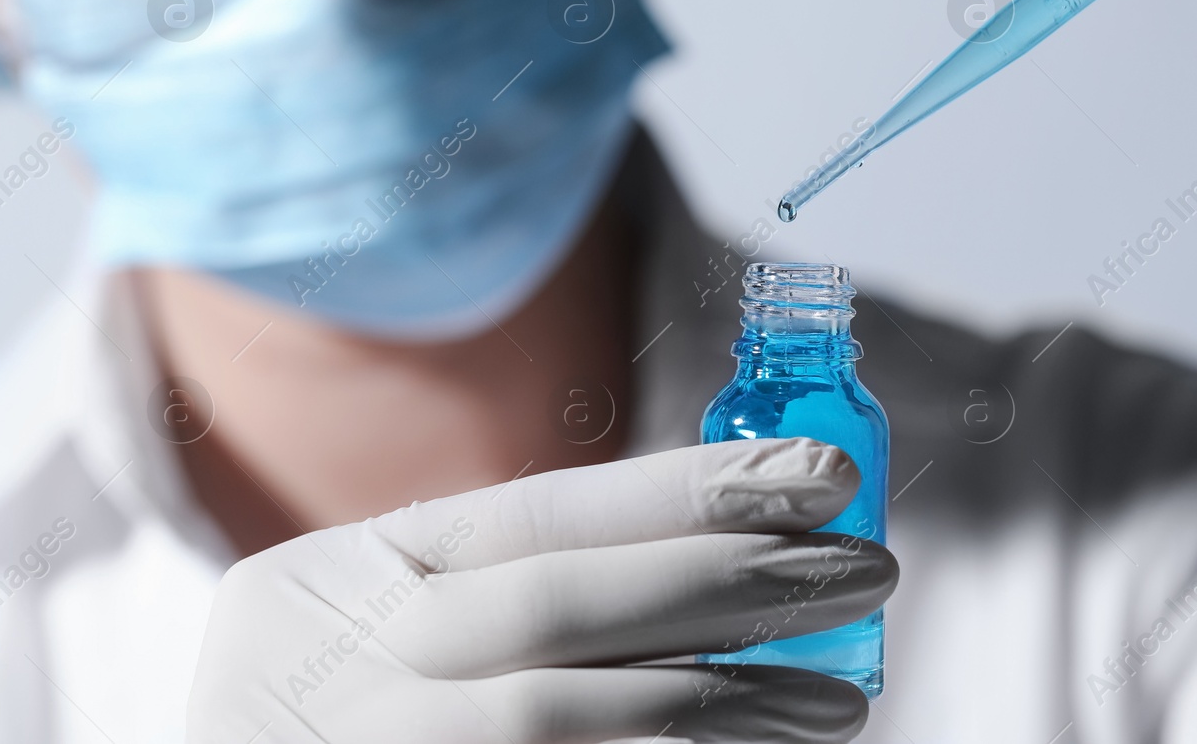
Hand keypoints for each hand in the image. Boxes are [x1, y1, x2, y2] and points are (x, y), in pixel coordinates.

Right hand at [186, 439, 896, 742]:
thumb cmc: (327, 712)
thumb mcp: (373, 622)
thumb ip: (506, 587)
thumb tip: (721, 552)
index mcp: (333, 581)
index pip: (535, 515)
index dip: (686, 492)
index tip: (822, 478)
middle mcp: (343, 669)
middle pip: (558, 608)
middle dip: (728, 582)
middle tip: (869, 566)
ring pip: (565, 721)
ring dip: (722, 705)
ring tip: (839, 697)